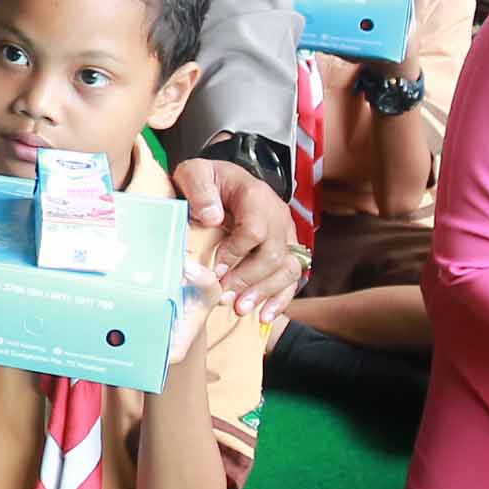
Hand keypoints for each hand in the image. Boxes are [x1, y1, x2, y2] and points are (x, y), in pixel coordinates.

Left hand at [171, 159, 304, 319]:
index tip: (215, 269)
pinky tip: (264, 315)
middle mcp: (277, 214)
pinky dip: (280, 299)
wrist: (224, 182)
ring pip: (288, 268)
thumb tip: (212, 217)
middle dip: (248, 279)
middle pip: (273, 254)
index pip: (253, 230)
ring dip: (264, 293)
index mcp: (254, 194)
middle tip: (224, 296)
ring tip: (240, 309)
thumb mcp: (195, 173)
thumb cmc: (209, 181)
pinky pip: (293, 277)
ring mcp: (285, 233)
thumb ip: (199, 189)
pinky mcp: (287, 249)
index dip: (235, 253)